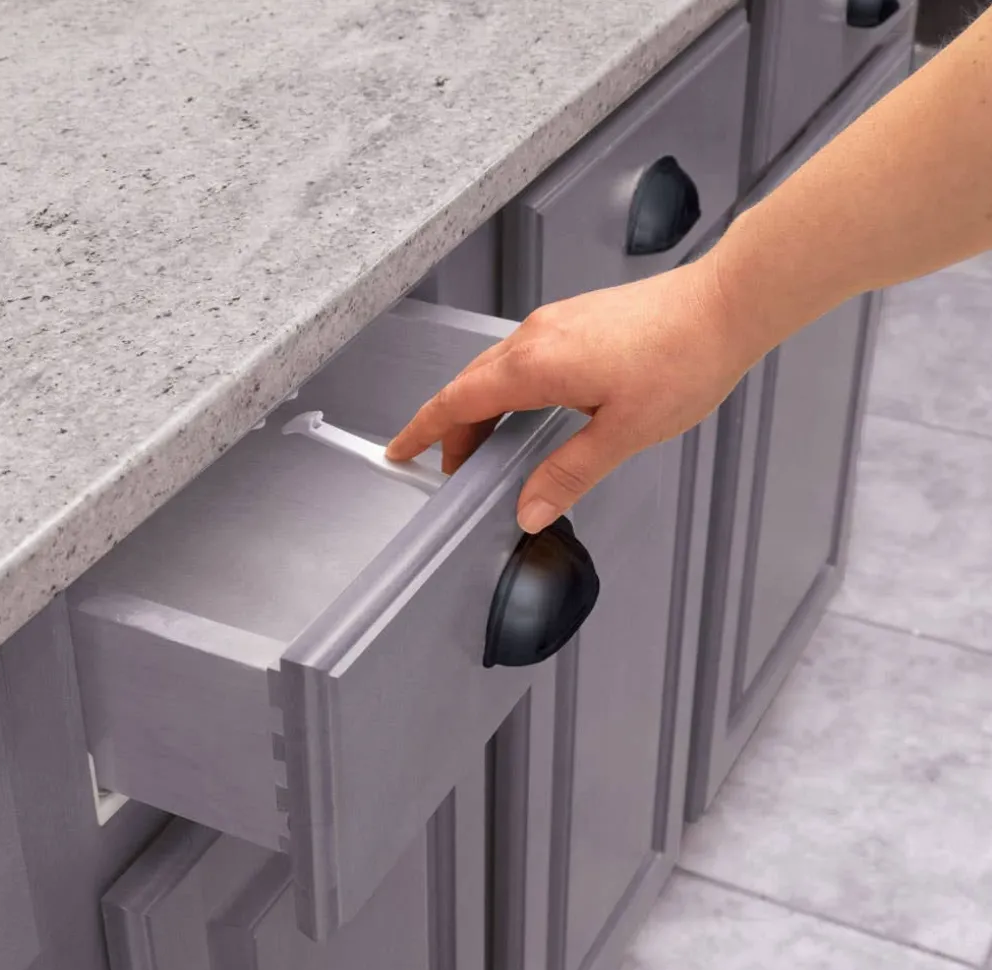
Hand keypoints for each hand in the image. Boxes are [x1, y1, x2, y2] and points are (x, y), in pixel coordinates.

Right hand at [385, 253, 755, 532]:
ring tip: (486, 447)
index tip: (399, 450)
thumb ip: (569, 472)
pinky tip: (526, 409)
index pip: (458, 401)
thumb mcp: (623, 432)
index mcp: (537, 365)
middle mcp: (537, 337)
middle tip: (452, 468)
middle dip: (452, 429)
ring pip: (496, 369)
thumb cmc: (684, 359)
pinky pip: (521, 356)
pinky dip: (507, 388)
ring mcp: (557, 323)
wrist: (727, 303)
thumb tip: (529, 509)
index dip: (424, 430)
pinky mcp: (577, 319)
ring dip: (481, 408)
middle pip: (470, 385)